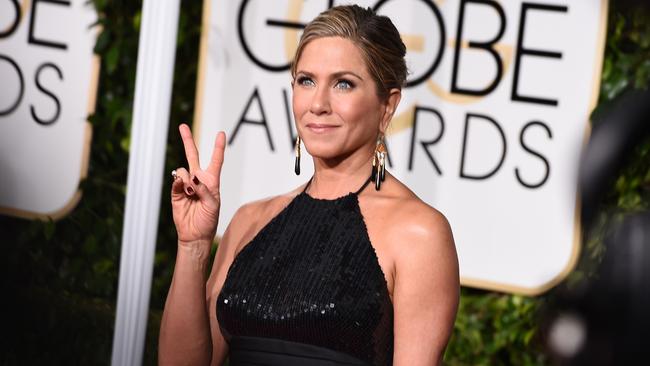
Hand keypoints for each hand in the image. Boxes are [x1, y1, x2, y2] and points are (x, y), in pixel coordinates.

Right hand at [171, 124, 225, 243]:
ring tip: (191, 194)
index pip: (216, 161)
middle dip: (187, 140)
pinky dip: (178, 182)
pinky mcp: (176, 191)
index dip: (218, 147)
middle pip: (193, 155)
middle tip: (182, 126)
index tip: (221, 133)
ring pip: (183, 170)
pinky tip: (183, 189)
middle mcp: (199, 179)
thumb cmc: (208, 220)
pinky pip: (176, 181)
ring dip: (187, 179)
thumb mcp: (213, 205)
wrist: (195, 234)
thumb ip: (204, 190)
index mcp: (212, 181)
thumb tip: (193, 178)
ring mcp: (186, 185)